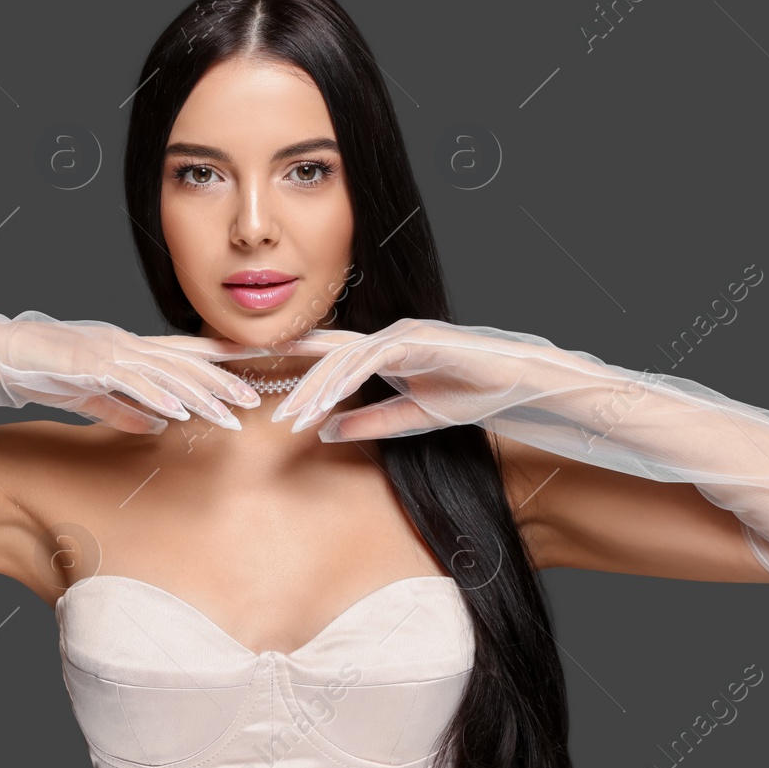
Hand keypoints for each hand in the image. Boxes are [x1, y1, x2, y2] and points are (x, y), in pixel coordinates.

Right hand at [0, 314, 286, 434]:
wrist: (1, 349)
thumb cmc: (46, 370)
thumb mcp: (93, 395)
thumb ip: (126, 409)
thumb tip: (161, 425)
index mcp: (133, 351)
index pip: (188, 355)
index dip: (224, 362)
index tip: (257, 374)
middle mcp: (130, 346)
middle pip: (187, 364)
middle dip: (224, 383)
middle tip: (256, 403)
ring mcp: (112, 352)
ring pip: (167, 373)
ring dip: (200, 394)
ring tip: (229, 413)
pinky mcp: (91, 363)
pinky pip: (129, 381)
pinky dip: (154, 395)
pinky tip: (177, 411)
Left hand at [269, 318, 534, 440]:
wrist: (514, 381)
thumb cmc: (469, 392)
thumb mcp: (411, 418)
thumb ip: (370, 423)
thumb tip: (326, 433)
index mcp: (380, 352)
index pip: (326, 354)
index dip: (288, 360)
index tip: (254, 374)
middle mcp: (384, 337)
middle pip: (324, 352)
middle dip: (289, 374)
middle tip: (267, 407)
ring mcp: (399, 334)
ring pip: (344, 359)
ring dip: (318, 389)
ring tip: (295, 418)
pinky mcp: (416, 339)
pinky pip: (372, 359)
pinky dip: (348, 379)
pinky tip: (329, 400)